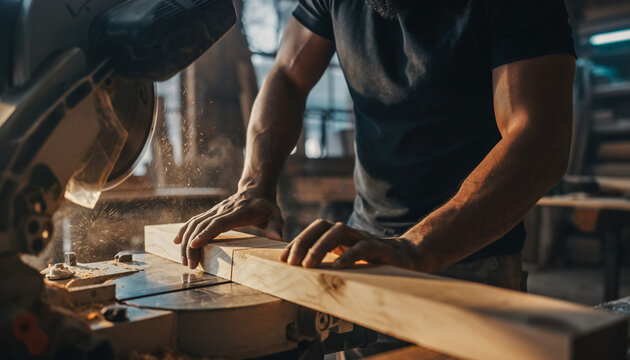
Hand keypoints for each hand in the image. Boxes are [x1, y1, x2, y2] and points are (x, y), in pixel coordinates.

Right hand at [174, 191, 283, 268]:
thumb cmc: (266, 206)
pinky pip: (194, 221)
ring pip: (195, 224)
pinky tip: (175, 241)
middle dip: (192, 246)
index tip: (194, 245)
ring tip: (183, 261)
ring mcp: (215, 211)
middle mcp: (222, 210)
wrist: (256, 190)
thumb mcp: (276, 216)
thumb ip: (276, 227)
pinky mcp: (211, 213)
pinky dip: (183, 231)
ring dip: (185, 241)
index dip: (206, 234)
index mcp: (237, 213)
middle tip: (190, 265)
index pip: (219, 223)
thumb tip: (277, 239)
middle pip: (202, 226)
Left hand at [280, 219, 420, 269]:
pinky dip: (348, 255)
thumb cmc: (374, 264)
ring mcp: (364, 237)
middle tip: (290, 263)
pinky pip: (362, 247)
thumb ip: (330, 267)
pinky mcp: (380, 248)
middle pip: (322, 226)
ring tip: (308, 265)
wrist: (409, 257)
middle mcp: (350, 233)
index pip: (314, 230)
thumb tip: (303, 283)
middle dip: (303, 242)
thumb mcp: (349, 264)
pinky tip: (336, 267)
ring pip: (338, 232)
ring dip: (320, 247)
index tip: (282, 259)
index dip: (297, 241)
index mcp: (340, 236)